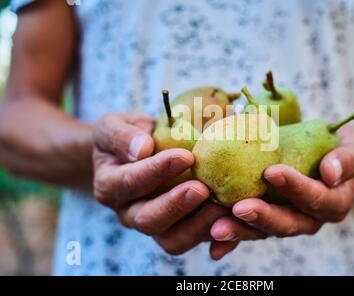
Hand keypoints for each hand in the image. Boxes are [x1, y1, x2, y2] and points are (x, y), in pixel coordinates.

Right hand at [92, 113, 229, 254]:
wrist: (137, 153)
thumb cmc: (128, 135)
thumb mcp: (113, 126)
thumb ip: (120, 136)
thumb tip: (142, 148)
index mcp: (109, 186)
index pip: (129, 182)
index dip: (156, 172)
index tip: (184, 156)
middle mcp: (129, 213)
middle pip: (148, 220)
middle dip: (176, 206)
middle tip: (202, 188)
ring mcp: (154, 226)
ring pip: (171, 240)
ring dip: (196, 226)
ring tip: (220, 207)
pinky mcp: (177, 231)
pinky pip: (194, 240)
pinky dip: (213, 234)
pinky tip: (231, 218)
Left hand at [208, 126, 353, 258]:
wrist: (333, 159)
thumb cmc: (343, 149)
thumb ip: (349, 158)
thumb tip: (331, 173)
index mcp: (334, 203)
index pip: (316, 198)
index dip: (296, 188)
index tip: (272, 171)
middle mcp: (311, 219)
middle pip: (288, 223)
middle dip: (263, 217)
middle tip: (239, 208)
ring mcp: (288, 221)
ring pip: (265, 231)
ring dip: (241, 231)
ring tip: (217, 228)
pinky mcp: (269, 220)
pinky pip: (251, 231)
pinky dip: (232, 240)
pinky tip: (212, 244)